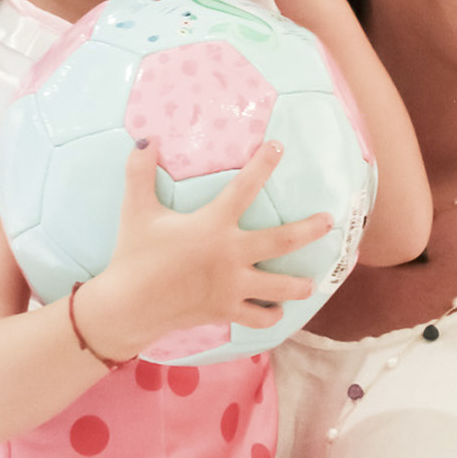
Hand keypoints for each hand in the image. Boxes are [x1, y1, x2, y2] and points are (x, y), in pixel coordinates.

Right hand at [80, 138, 330, 359]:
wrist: (127, 307)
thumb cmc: (134, 255)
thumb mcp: (136, 210)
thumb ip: (140, 173)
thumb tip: (146, 139)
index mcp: (213, 225)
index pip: (245, 187)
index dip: (263, 164)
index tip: (278, 147)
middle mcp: (230, 254)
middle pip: (281, 241)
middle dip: (309, 230)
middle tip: (329, 222)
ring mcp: (231, 286)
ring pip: (277, 287)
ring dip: (298, 285)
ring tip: (311, 283)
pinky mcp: (225, 310)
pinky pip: (257, 317)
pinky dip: (270, 316)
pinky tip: (277, 312)